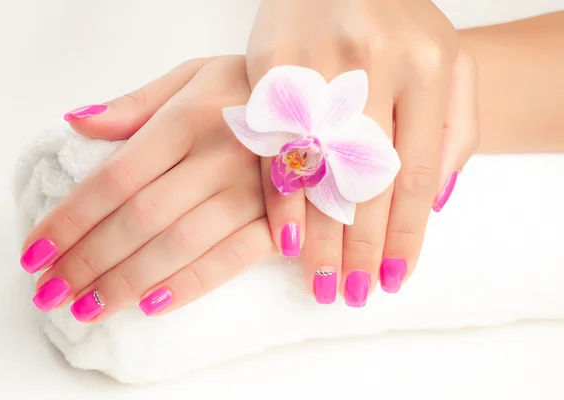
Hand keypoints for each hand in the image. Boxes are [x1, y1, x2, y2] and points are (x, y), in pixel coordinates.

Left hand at [22, 56, 274, 320]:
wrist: (322, 102)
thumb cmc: (247, 89)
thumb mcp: (193, 76)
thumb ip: (135, 103)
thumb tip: (77, 122)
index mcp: (188, 118)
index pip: (114, 177)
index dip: (70, 220)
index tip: (35, 253)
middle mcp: (218, 155)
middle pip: (140, 218)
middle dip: (90, 260)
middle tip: (53, 292)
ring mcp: (253, 191)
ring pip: (181, 244)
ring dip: (130, 282)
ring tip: (90, 307)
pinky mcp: (281, 220)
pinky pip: (233, 259)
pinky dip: (192, 284)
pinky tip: (153, 305)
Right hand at [246, 0, 477, 302]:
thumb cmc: (401, 23)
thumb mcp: (450, 62)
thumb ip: (454, 130)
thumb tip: (434, 205)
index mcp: (427, 64)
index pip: (415, 171)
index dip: (406, 234)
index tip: (395, 278)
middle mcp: (371, 62)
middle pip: (365, 180)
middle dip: (360, 246)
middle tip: (352, 293)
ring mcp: (315, 61)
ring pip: (316, 171)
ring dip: (318, 235)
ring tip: (319, 281)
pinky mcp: (268, 64)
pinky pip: (272, 144)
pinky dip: (279, 196)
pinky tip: (284, 237)